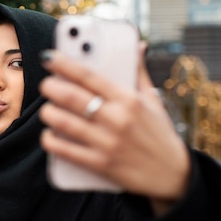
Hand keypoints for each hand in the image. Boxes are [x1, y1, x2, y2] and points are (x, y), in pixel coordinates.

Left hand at [39, 43, 190, 212]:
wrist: (173, 176)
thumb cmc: (160, 134)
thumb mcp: (154, 101)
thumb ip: (139, 72)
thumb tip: (137, 44)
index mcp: (129, 99)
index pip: (89, 76)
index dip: (65, 64)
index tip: (49, 58)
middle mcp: (117, 119)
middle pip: (72, 97)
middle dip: (51, 88)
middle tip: (46, 85)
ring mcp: (107, 143)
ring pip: (64, 123)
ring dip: (48, 113)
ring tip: (47, 110)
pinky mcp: (101, 165)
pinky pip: (65, 151)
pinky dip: (51, 141)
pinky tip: (49, 135)